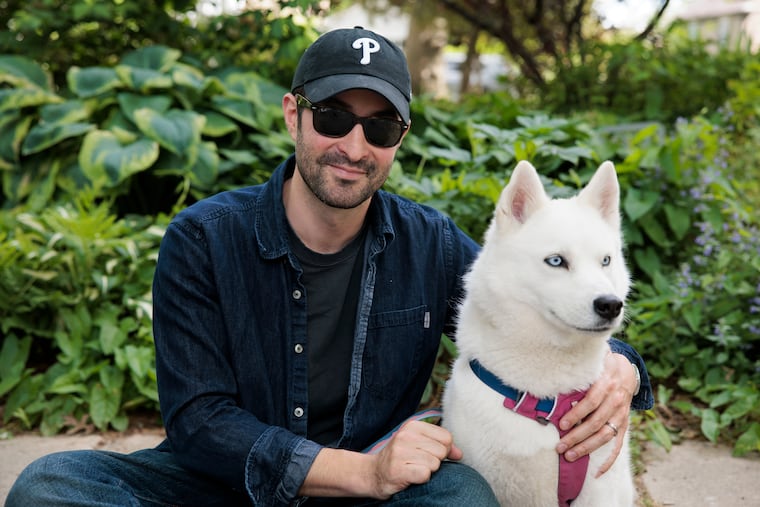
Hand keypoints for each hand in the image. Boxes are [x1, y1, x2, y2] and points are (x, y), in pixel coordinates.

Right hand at [370, 420, 461, 497]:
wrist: (374, 473)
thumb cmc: (400, 458)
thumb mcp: (418, 445)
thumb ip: (441, 446)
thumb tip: (459, 453)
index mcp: (412, 425)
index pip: (446, 437)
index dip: (444, 450)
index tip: (430, 454)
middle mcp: (405, 435)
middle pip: (442, 451)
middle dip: (435, 461)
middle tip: (419, 463)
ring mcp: (400, 452)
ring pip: (435, 463)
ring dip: (427, 471)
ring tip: (413, 469)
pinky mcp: (398, 469)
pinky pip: (425, 474)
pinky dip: (421, 479)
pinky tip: (410, 476)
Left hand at [555, 352, 635, 476]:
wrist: (625, 370)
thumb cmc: (600, 367)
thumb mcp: (592, 362)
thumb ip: (579, 370)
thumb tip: (554, 375)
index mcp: (607, 383)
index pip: (591, 402)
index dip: (577, 413)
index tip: (561, 423)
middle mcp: (616, 400)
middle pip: (596, 422)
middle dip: (577, 436)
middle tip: (559, 446)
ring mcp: (621, 414)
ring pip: (605, 435)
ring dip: (587, 448)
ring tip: (569, 456)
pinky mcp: (624, 424)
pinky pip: (618, 445)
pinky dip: (609, 460)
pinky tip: (597, 472)